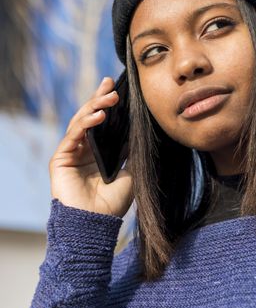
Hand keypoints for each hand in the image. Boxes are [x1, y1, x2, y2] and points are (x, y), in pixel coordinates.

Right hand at [49, 77, 132, 216]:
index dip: (110, 107)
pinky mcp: (60, 159)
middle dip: (100, 99)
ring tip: (109, 97)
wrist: (97, 223)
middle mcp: (84, 151)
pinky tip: (98, 116)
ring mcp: (71, 154)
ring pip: (81, 123)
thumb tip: (142, 132)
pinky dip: (85, 124)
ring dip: (95, 108)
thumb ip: (132, 152)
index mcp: (100, 153)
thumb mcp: (131, 172)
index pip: (105, 124)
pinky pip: (73, 136)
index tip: (121, 90)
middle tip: (110, 83)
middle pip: (91, 119)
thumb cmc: (114, 203)